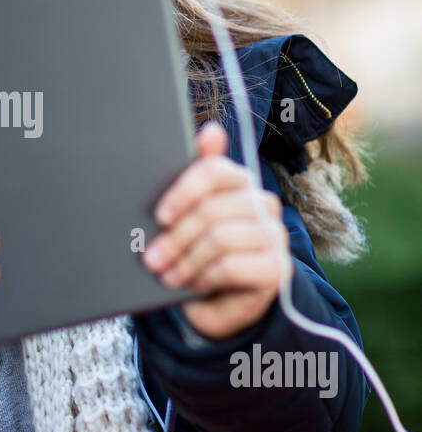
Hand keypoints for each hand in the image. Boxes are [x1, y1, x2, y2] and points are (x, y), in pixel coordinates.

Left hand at [142, 122, 291, 340]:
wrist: (221, 300)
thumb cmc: (200, 250)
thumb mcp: (189, 214)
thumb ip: (195, 175)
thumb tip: (211, 130)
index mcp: (239, 182)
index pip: (215, 171)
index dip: (184, 191)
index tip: (160, 215)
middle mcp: (262, 203)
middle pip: (212, 209)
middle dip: (176, 237)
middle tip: (152, 258)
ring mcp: (274, 235)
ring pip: (220, 238)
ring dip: (187, 261)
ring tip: (170, 274)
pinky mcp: (278, 268)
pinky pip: (232, 266)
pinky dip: (206, 277)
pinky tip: (195, 284)